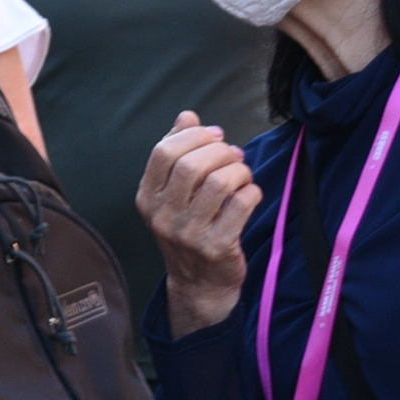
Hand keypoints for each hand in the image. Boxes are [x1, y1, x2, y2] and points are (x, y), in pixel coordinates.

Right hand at [137, 111, 262, 338]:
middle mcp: (162, 216)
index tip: (215, 135)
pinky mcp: (217, 247)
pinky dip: (252, 191)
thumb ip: (177, 153)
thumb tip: (187, 116)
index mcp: (147, 197)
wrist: (199, 284)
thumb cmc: (189, 229)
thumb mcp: (173, 193)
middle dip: (220, 151)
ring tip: (243, 174)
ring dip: (239, 171)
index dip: (193, 136)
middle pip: (192, 165)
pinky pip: (241, 204)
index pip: (163, 152)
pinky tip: (250, 194)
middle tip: (234, 154)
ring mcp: (188, 234)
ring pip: (219, 183)